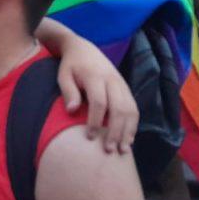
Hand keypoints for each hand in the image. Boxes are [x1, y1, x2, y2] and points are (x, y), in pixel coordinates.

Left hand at [57, 31, 138, 153]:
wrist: (84, 49)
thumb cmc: (71, 66)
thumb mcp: (63, 75)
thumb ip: (68, 92)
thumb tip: (71, 111)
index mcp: (95, 76)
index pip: (99, 102)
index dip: (95, 121)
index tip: (90, 137)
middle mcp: (112, 80)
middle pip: (119, 108)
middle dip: (115, 131)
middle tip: (109, 150)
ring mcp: (122, 85)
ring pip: (131, 110)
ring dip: (128, 132)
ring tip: (123, 151)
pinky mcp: (127, 89)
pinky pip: (134, 109)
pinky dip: (133, 126)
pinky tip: (129, 141)